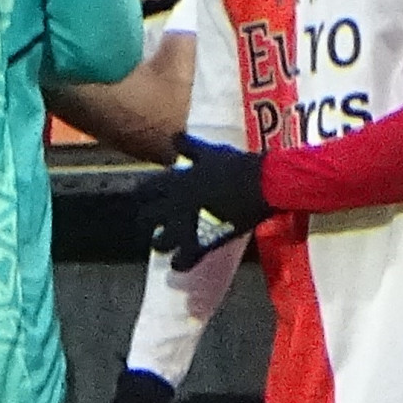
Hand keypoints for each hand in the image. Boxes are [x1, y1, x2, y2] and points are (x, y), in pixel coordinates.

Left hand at [140, 133, 269, 271]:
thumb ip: (190, 147)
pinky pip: (183, 260)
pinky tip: (178, 264)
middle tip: (151, 224)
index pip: (145, 190)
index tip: (141, 199)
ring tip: (163, 245)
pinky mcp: (204, 242)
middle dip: (146, 221)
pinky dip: (179, 264)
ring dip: (160, 244)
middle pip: (146, 218)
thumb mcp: (210, 152)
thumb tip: (174, 137)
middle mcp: (175, 204)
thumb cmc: (237, 166)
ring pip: (160, 242)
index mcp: (176, 181)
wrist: (261, 185)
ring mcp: (187, 225)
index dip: (142, 196)